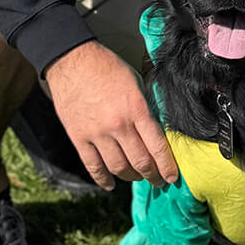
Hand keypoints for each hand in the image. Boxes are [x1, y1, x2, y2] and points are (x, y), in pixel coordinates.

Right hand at [44, 40, 177, 189]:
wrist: (73, 60)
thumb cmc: (108, 67)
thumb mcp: (136, 83)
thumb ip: (145, 109)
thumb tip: (155, 132)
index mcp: (136, 109)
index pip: (157, 146)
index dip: (167, 166)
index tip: (172, 177)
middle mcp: (118, 125)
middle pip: (140, 161)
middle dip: (153, 175)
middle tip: (159, 181)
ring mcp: (97, 134)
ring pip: (118, 167)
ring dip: (131, 177)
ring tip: (137, 177)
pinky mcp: (78, 137)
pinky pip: (93, 166)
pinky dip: (103, 179)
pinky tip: (111, 184)